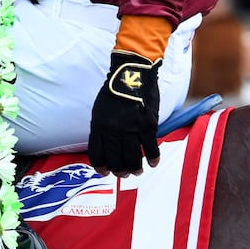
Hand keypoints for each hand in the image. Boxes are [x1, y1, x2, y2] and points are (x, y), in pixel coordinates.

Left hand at [88, 50, 160, 177]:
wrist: (132, 74)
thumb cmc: (114, 91)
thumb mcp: (100, 109)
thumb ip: (101, 128)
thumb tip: (104, 148)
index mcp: (98, 125)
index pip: (96, 154)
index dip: (101, 167)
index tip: (105, 172)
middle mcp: (113, 130)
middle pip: (115, 160)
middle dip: (119, 171)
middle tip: (124, 174)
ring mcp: (131, 129)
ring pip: (132, 159)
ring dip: (134, 168)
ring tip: (137, 171)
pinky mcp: (147, 125)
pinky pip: (150, 149)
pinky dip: (152, 159)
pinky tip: (153, 164)